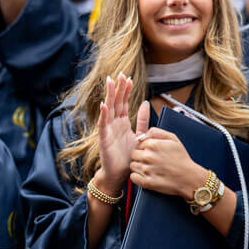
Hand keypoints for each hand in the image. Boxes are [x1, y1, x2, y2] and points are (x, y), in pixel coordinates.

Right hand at [97, 74, 149, 189]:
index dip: (126, 90)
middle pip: (116, 102)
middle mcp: (114, 124)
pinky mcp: (104, 139)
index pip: (124, 102)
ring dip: (109, 95)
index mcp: (122, 122)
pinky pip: (103, 125)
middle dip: (118, 88)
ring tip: (110, 82)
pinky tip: (104, 104)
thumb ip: (142, 120)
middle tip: (120, 74)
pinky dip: (103, 114)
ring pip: (108, 109)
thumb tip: (145, 103)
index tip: (129, 78)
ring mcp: (108, 130)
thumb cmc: (128, 157)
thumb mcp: (139, 135)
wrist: (120, 174)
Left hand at [130, 127, 205, 199]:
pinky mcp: (147, 182)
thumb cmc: (182, 158)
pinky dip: (137, 177)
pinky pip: (133, 177)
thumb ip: (156, 132)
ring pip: (133, 166)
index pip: (138, 144)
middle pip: (133, 154)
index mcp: (153, 144)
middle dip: (140, 157)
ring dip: (139, 167)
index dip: (144, 148)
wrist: (189, 178)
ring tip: (150, 169)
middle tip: (150, 161)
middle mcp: (148, 156)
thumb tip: (141, 135)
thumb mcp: (173, 139)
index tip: (152, 153)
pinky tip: (146, 176)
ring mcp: (147, 170)